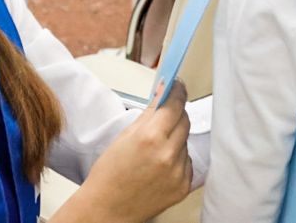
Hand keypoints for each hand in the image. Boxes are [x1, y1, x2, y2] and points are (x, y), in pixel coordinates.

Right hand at [62, 82, 192, 222]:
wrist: (108, 209)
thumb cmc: (110, 173)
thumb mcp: (125, 135)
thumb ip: (149, 113)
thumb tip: (163, 91)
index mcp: (150, 137)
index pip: (175, 104)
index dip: (177, 92)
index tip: (178, 86)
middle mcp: (168, 154)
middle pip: (184, 120)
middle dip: (176, 115)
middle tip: (164, 117)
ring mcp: (178, 172)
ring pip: (185, 141)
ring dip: (176, 138)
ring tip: (155, 149)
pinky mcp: (184, 186)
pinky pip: (187, 161)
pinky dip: (178, 158)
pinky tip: (160, 164)